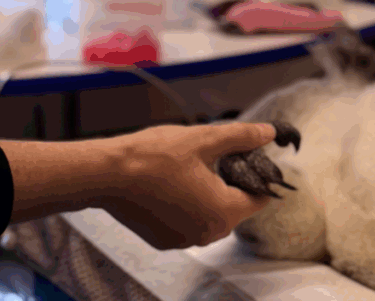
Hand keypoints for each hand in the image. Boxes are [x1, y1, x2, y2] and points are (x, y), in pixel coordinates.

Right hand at [101, 123, 276, 249]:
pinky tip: (169, 184)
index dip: (256, 176)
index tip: (243, 158)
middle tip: (211, 158)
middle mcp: (207, 234)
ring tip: (187, 168)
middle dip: (228, 184)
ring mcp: (183, 240)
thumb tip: (267, 133)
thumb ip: (241, 137)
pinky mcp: (163, 240)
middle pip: (234, 208)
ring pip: (209, 216)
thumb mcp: (203, 139)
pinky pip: (186, 223)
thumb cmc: (154, 156)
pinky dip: (184, 206)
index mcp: (223, 212)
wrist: (106, 174)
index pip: (259, 199)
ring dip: (206, 195)